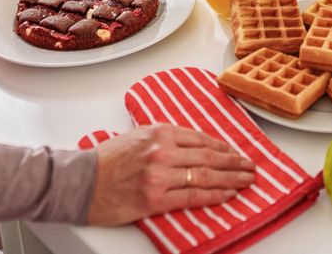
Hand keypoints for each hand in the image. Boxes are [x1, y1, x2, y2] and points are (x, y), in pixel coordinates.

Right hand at [87, 125, 255, 225]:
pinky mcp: (154, 199)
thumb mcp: (138, 136)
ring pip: (205, 176)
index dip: (223, 147)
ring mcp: (159, 175)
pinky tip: (227, 195)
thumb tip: (193, 146)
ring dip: (231, 179)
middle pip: (209, 157)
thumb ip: (165, 138)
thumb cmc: (106, 160)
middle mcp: (162, 151)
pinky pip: (192, 196)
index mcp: (159, 132)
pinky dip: (213, 196)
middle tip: (250, 167)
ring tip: (246, 181)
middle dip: (234, 162)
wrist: (80, 181)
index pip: (201, 139)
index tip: (235, 153)